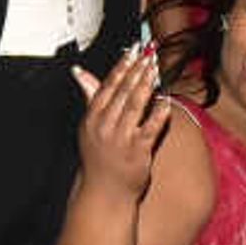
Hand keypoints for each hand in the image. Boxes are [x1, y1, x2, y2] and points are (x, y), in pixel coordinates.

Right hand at [71, 48, 171, 201]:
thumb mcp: (89, 126)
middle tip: (149, 54)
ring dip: (146, 85)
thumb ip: (90, 97)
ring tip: (156, 69)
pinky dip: (158, 113)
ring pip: (135, 105)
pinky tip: (166, 100)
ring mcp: (120, 139)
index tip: (132, 52)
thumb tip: (79, 72)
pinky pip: (150, 127)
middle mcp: (104, 126)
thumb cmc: (99, 157)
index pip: (107, 86)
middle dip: (137, 71)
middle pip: (122, 92)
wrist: (104, 192)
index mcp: (92, 118)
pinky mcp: (137, 151)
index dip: (121, 67)